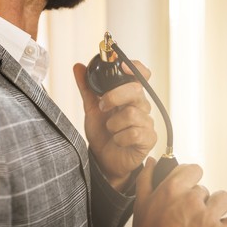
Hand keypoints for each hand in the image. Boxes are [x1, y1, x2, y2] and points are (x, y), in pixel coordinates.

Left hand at [73, 61, 156, 190]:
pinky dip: (120, 138)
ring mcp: (146, 123)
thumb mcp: (91, 109)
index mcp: (129, 96)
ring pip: (132, 114)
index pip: (141, 75)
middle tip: (102, 107)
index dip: (135, 68)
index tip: (121, 66)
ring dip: (114, 123)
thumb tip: (78, 67)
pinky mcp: (148, 139)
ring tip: (110, 130)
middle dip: (114, 97)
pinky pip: (134, 133)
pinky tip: (118, 141)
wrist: (103, 160)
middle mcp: (141, 106)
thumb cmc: (102, 133)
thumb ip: (87, 88)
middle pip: (135, 90)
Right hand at [132, 157, 226, 226]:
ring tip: (201, 224)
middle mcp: (192, 200)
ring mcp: (209, 218)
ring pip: (222, 200)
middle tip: (187, 215)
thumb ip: (146, 179)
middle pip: (205, 189)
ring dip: (214, 210)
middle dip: (198, 200)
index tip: (188, 185)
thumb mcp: (140, 206)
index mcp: (172, 190)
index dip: (190, 178)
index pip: (193, 169)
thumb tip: (152, 163)